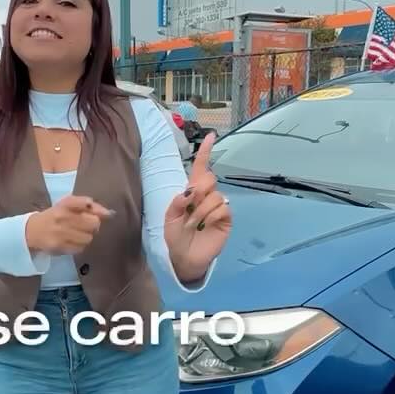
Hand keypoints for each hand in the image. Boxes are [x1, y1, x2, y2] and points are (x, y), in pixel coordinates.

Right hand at [25, 195, 112, 255]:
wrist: (32, 231)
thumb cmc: (55, 216)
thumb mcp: (68, 205)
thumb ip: (88, 206)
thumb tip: (109, 213)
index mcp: (65, 204)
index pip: (86, 203)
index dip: (95, 210)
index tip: (92, 213)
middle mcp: (62, 217)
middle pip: (93, 223)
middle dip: (93, 225)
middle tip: (86, 226)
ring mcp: (60, 233)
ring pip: (88, 238)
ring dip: (86, 237)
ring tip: (77, 234)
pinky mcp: (59, 246)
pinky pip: (80, 248)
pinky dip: (79, 246)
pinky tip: (71, 241)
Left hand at [164, 133, 230, 282]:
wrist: (184, 258)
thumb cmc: (175, 237)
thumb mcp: (169, 218)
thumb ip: (176, 202)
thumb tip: (189, 190)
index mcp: (191, 192)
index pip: (200, 168)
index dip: (206, 152)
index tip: (211, 136)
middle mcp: (206, 196)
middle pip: (209, 178)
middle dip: (198, 190)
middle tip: (189, 206)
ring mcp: (217, 207)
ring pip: (215, 196)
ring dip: (201, 210)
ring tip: (193, 224)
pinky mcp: (226, 219)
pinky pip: (222, 209)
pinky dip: (210, 217)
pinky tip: (205, 226)